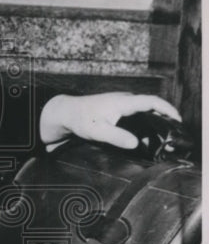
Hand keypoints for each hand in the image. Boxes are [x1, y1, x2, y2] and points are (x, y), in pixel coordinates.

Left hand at [39, 93, 180, 149]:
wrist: (66, 112)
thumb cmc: (80, 120)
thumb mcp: (97, 131)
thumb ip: (116, 136)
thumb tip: (136, 143)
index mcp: (123, 102)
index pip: (152, 101)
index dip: (167, 109)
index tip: (178, 119)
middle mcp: (125, 99)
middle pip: (152, 104)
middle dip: (166, 115)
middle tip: (175, 132)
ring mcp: (122, 103)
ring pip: (145, 108)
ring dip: (157, 118)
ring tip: (165, 133)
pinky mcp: (118, 108)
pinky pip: (138, 112)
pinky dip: (147, 119)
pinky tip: (148, 132)